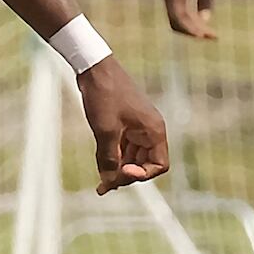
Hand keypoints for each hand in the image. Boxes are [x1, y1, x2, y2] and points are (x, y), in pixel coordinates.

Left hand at [78, 56, 169, 193]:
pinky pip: (124, 147)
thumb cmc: (105, 96)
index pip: (159, 166)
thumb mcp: (105, 131)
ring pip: (133, 157)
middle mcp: (150, 130)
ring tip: (101, 183)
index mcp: (154, 131)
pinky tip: (100, 167)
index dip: (141, 175)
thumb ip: (109, 159)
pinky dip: (114, 157)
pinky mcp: (125, 123)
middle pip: (145, 164)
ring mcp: (137, 127)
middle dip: (127, 175)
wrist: (94, 68)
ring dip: (119, 169)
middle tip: (104, 186)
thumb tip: (109, 183)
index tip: (121, 173)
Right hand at [160, 0, 217, 39]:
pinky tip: (202, 18)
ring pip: (176, 16)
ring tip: (209, 31)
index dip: (192, 30)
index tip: (208, 36)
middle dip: (192, 31)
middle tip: (212, 36)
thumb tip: (205, 19)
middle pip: (175, 21)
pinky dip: (189, 17)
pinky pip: (178, 9)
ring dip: (191, 25)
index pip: (179, 19)